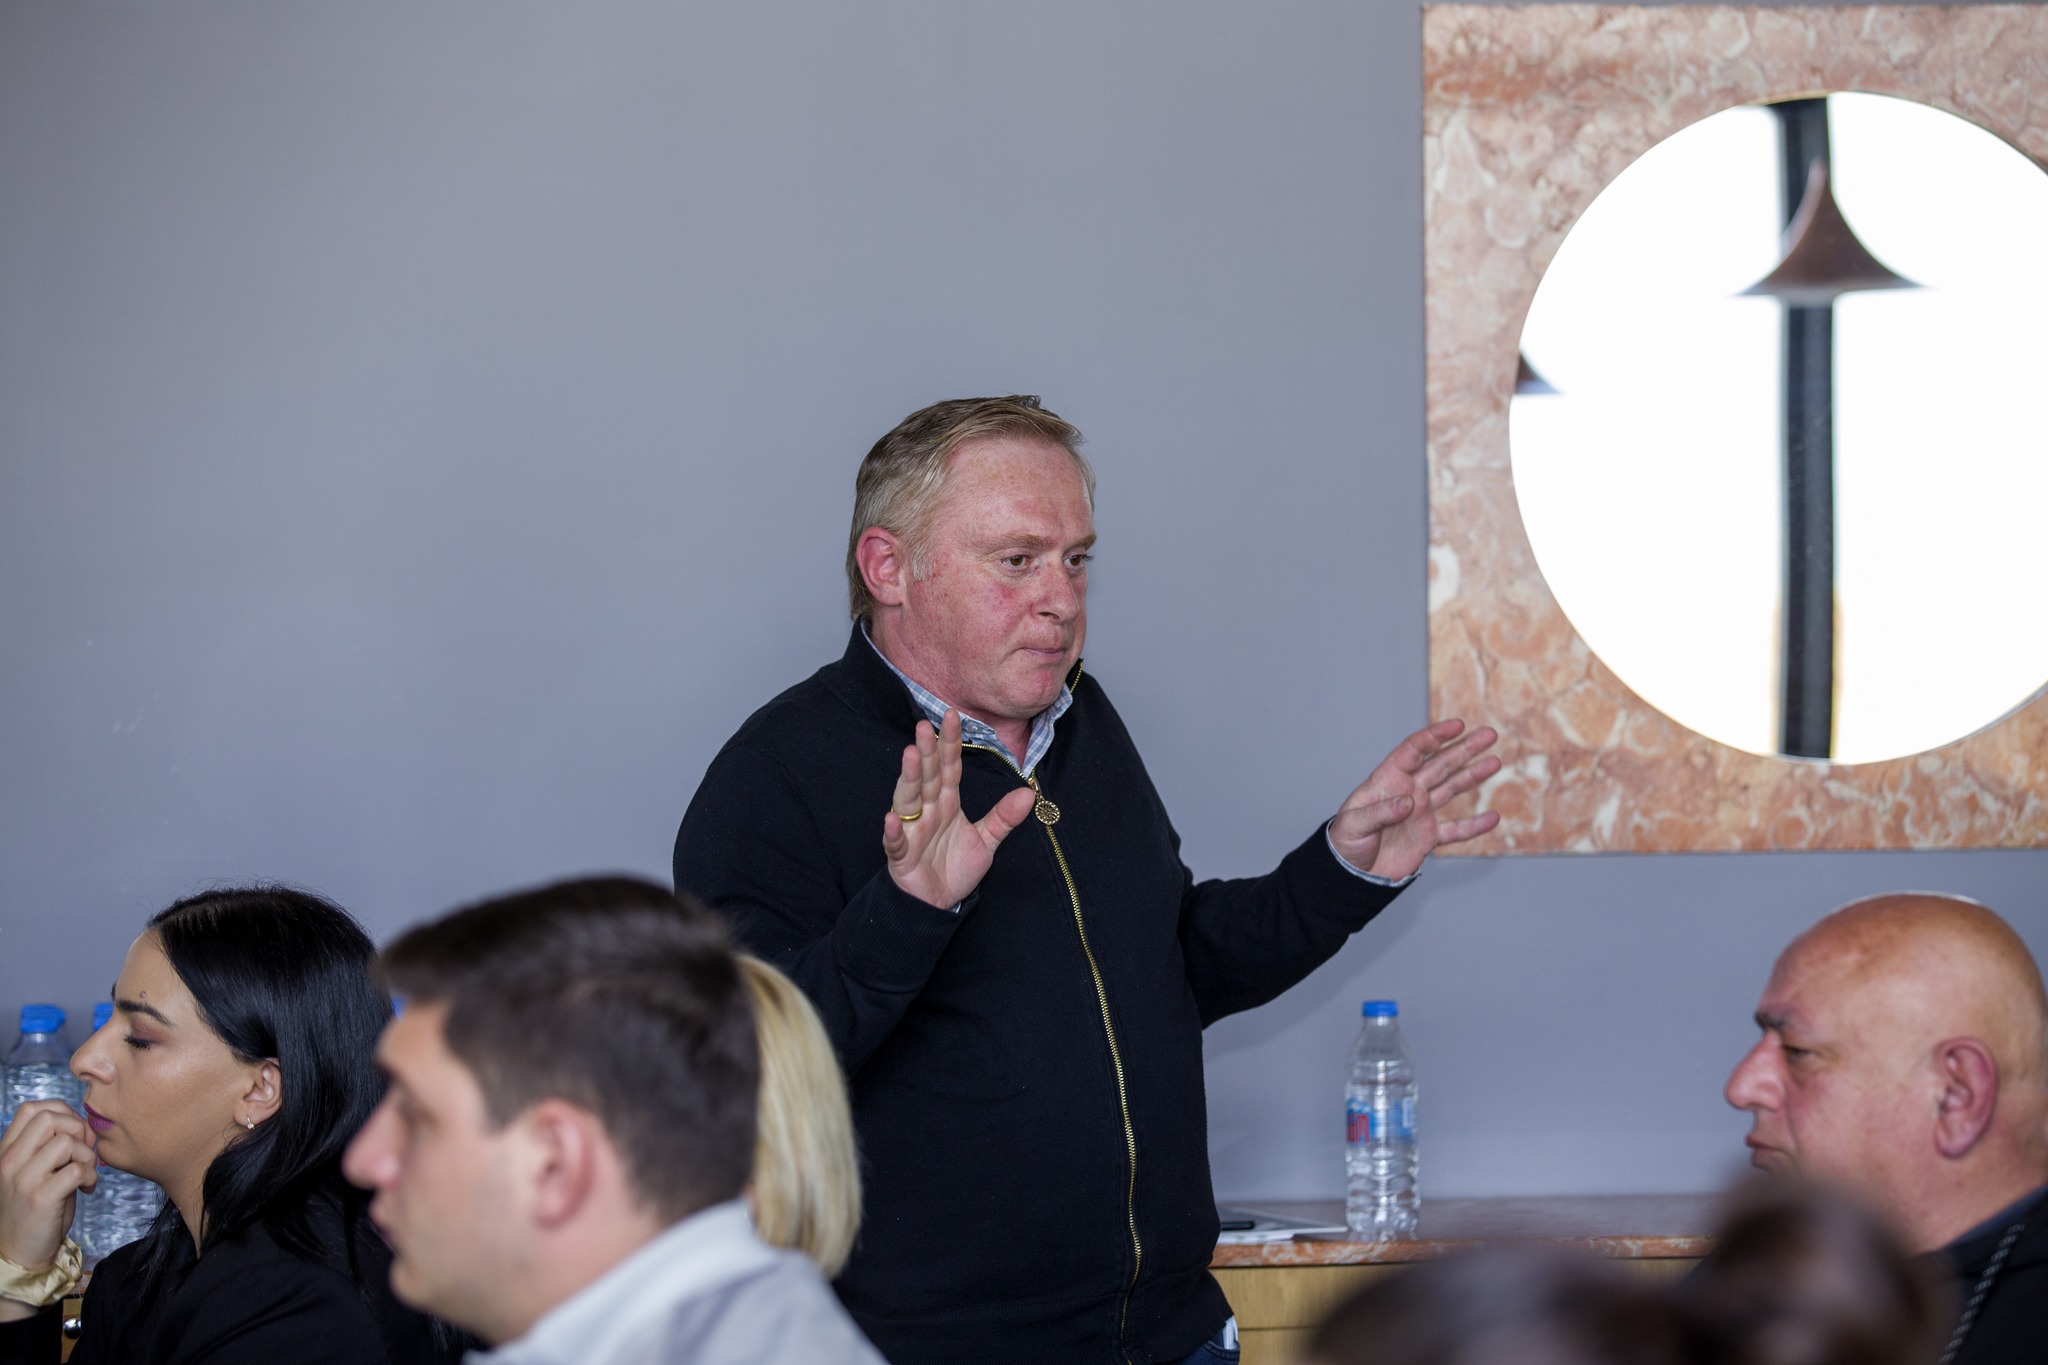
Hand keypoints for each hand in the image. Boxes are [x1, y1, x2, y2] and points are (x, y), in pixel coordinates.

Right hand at [0, 1101, 97, 1271]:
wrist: (20, 1253)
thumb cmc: (37, 1208)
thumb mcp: (36, 1171)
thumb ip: (50, 1146)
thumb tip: (84, 1125)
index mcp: (6, 1152)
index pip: (32, 1109)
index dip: (63, 1113)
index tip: (75, 1135)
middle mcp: (9, 1162)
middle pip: (49, 1118)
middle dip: (78, 1130)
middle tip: (84, 1152)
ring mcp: (22, 1180)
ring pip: (65, 1142)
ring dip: (87, 1155)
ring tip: (85, 1173)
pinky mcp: (40, 1198)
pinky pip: (76, 1168)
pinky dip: (91, 1175)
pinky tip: (87, 1188)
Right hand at [883, 710, 1037, 909]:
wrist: (938, 904)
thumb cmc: (954, 867)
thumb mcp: (986, 841)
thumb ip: (1004, 818)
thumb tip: (1028, 794)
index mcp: (947, 803)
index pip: (949, 768)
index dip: (951, 744)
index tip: (953, 716)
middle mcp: (927, 811)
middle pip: (927, 777)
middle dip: (926, 751)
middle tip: (924, 725)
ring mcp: (911, 831)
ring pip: (908, 800)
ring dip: (909, 779)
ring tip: (910, 756)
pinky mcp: (901, 856)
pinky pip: (895, 842)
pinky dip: (892, 831)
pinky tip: (891, 818)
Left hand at [1330, 719, 1501, 880]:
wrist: (1351, 875)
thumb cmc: (1345, 844)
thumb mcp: (1354, 825)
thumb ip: (1379, 812)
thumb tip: (1409, 802)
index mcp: (1387, 781)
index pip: (1413, 752)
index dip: (1434, 737)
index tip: (1457, 726)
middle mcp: (1408, 792)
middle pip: (1440, 765)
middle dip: (1465, 749)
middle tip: (1489, 734)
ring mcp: (1420, 813)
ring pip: (1452, 789)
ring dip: (1473, 775)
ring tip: (1495, 761)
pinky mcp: (1428, 837)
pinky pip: (1456, 830)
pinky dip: (1474, 825)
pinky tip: (1493, 818)